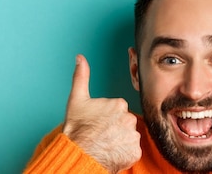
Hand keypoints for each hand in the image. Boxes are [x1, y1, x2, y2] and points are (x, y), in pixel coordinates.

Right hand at [62, 54, 140, 172]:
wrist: (78, 154)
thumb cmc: (76, 129)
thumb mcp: (76, 99)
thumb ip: (81, 76)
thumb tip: (80, 58)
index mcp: (119, 104)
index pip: (118, 109)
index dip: (107, 117)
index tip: (98, 122)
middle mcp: (130, 118)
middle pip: (125, 122)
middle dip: (115, 128)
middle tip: (101, 134)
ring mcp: (133, 136)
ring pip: (129, 136)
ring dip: (120, 141)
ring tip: (105, 144)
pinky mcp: (135, 152)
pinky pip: (132, 151)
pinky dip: (124, 153)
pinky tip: (112, 152)